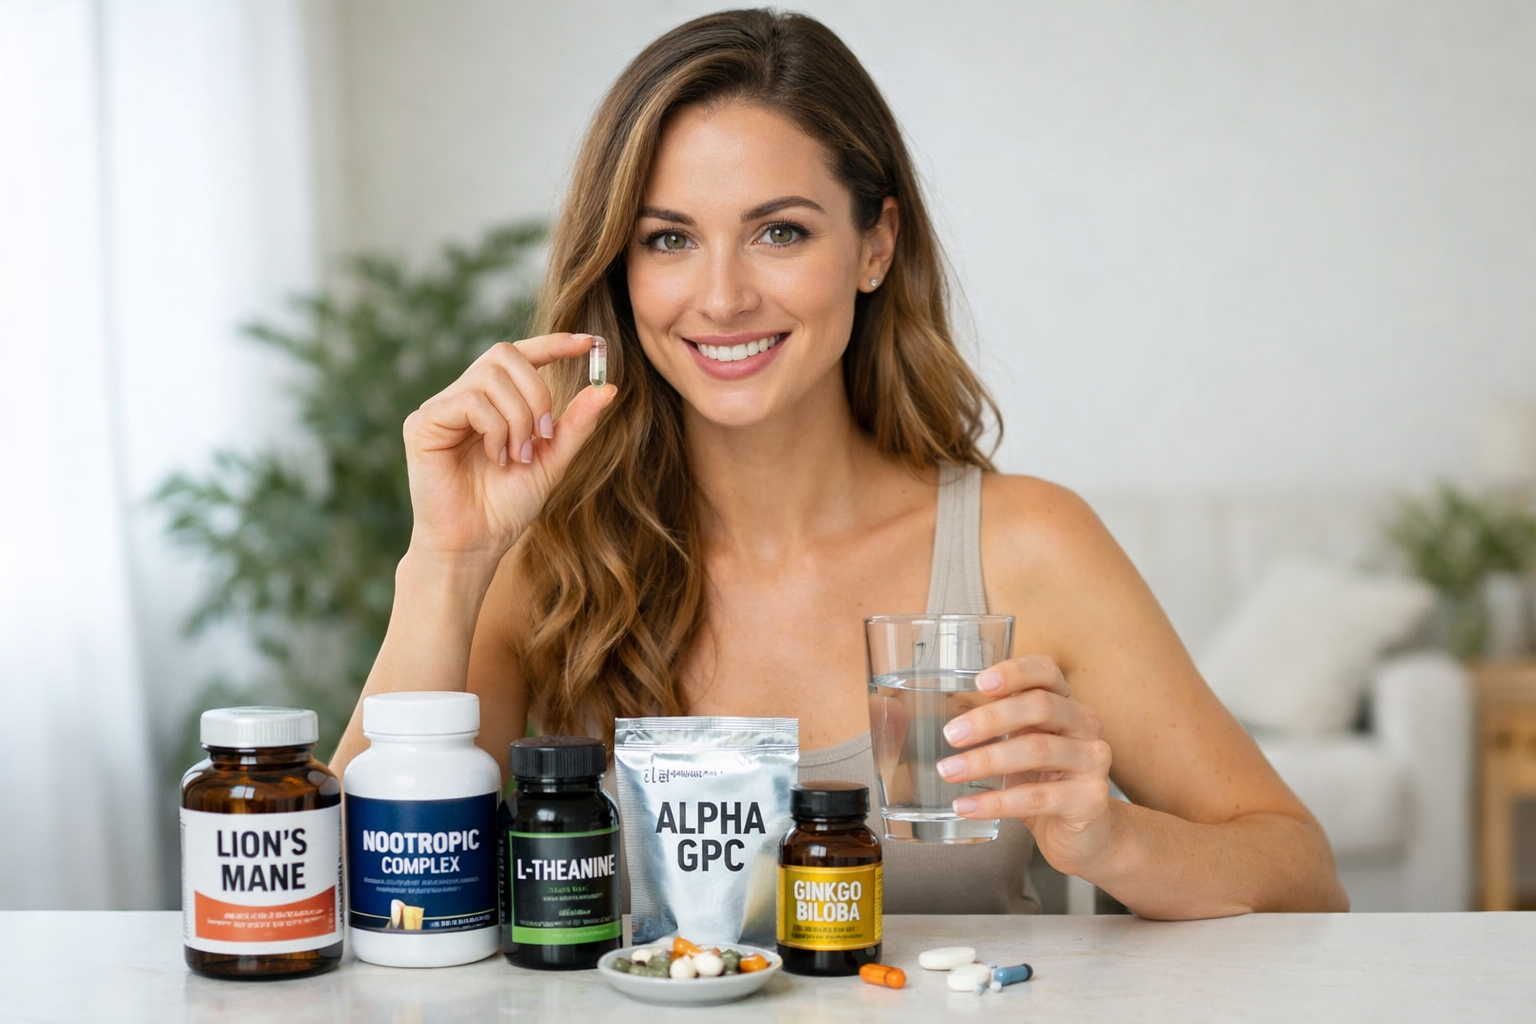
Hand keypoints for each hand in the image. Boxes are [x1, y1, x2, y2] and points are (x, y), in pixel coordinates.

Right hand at [402, 333, 615, 560]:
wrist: (476, 544)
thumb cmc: (506, 507)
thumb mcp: (552, 461)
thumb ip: (575, 425)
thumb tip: (608, 388)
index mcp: (492, 401)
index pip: (520, 355)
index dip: (553, 343)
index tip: (590, 343)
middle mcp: (463, 396)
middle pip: (504, 354)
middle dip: (536, 393)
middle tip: (543, 436)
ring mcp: (441, 407)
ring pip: (490, 376)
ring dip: (518, 418)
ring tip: (516, 456)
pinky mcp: (423, 423)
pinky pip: (470, 400)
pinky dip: (495, 428)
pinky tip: (496, 458)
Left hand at [936, 654, 1115, 874]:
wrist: (1083, 833)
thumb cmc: (1044, 780)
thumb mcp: (1021, 743)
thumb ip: (994, 724)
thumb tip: (932, 718)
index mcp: (1065, 701)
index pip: (1046, 671)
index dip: (1014, 672)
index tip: (979, 684)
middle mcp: (1085, 724)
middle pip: (1040, 706)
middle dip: (990, 719)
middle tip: (951, 734)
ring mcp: (1093, 761)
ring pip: (1036, 751)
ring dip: (986, 760)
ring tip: (948, 771)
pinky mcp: (1090, 799)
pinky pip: (1036, 797)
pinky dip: (995, 802)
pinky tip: (965, 806)